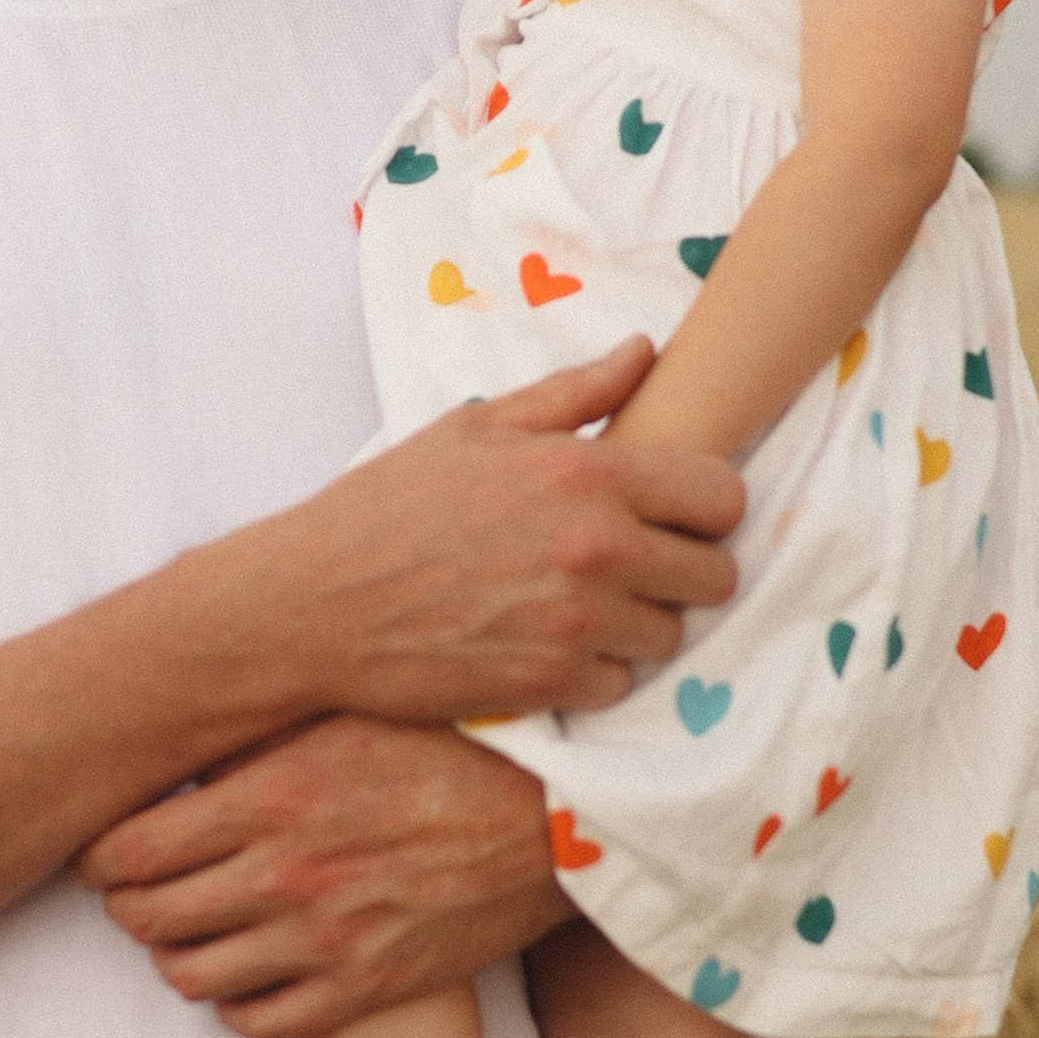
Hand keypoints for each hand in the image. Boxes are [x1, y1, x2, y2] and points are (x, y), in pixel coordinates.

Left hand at [79, 718, 569, 1037]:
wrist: (555, 820)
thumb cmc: (450, 749)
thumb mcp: (344, 715)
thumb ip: (257, 740)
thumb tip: (177, 745)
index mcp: (269, 799)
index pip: (124, 851)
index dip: (100, 857)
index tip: (108, 852)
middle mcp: (284, 876)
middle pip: (144, 918)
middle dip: (129, 905)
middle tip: (142, 891)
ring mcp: (322, 941)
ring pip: (190, 977)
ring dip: (179, 955)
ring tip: (196, 930)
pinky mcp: (362, 989)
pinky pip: (259, 1024)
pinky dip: (239, 1004)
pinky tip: (252, 972)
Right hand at [264, 338, 742, 726]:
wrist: (315, 602)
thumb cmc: (390, 505)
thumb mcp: (477, 426)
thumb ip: (575, 393)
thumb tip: (646, 352)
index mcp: (586, 471)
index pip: (723, 495)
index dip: (704, 507)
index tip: (672, 515)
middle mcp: (595, 547)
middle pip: (715, 574)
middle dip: (681, 570)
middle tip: (630, 566)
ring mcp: (577, 622)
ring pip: (672, 635)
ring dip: (638, 625)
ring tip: (581, 605)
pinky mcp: (552, 683)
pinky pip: (622, 685)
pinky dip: (594, 672)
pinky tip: (548, 644)